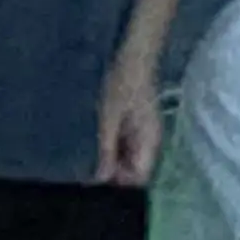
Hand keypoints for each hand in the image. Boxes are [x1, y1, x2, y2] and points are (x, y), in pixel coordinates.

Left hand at [94, 60, 164, 188]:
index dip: (120, 183)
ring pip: (130, 159)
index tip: (98, 177)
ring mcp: (144, 132)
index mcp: (149, 142)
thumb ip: (107, 150)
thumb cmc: (122, 85)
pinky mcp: (136, 125)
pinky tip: (98, 143)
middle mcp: (150, 141)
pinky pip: (126, 146)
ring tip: (91, 157)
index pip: (140, 177)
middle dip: (115, 173)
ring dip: (112, 160)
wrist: (134, 56)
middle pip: (135, 170)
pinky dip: (113, 149)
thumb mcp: (109, 119)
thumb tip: (102, 179)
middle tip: (89, 168)